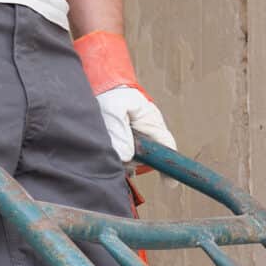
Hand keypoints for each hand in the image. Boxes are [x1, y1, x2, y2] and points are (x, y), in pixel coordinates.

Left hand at [75, 30, 174, 165]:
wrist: (94, 80)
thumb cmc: (108, 90)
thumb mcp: (113, 108)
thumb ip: (119, 131)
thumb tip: (125, 156)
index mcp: (151, 121)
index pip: (167, 147)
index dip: (171, 167)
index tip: (170, 184)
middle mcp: (146, 131)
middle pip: (145, 159)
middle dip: (130, 163)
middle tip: (114, 155)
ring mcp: (135, 136)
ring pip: (131, 159)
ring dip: (118, 158)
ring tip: (104, 143)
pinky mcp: (122, 140)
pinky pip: (121, 156)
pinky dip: (112, 156)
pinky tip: (102, 149)